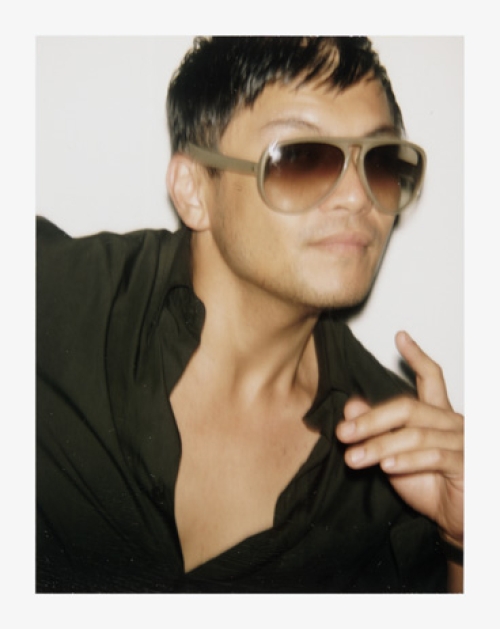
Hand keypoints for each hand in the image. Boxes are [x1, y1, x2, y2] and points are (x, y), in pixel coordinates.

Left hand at [336, 331, 462, 544]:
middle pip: (408, 407)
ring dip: (379, 445)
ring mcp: (461, 442)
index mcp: (436, 415)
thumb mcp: (394, 455)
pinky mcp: (466, 464)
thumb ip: (376, 431)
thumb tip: (351, 406)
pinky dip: (407, 460)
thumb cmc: (429, 486)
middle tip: (343, 432)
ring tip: (354, 457)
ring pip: (415, 434)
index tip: (400, 337)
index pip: (431, 377)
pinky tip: (386, 466)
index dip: (417, 356)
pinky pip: (433, 457)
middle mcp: (451, 422)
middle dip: (371, 419)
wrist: (455, 520)